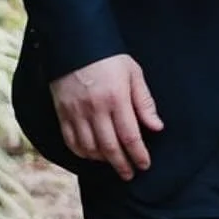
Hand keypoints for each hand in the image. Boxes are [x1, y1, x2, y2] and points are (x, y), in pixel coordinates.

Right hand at [50, 53, 162, 180]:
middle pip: (110, 147)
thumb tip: (156, 127)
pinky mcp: (62, 113)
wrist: (76, 44)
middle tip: (130, 174)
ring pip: (90, 148)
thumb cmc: (110, 58)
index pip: (130, 136)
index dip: (138, 154)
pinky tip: (92, 155)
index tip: (144, 165)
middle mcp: (95, 109)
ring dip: (102, 160)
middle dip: (122, 164)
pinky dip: (82, 153)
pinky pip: (71, 141)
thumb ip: (144, 102)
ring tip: (113, 163)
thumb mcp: (133, 74)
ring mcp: (77, 112)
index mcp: (117, 98)